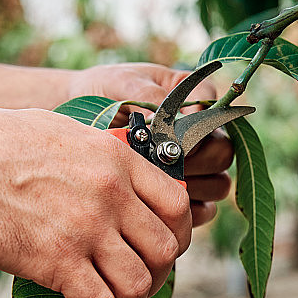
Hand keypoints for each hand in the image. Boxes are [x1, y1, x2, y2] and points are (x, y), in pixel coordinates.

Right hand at [0, 108, 190, 297]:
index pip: (178, 206)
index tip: (163, 252)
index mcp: (120, 161)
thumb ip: (103, 161)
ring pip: (140, 284)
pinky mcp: (59, 261)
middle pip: (167, 251)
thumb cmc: (0, 146)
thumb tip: (121, 188)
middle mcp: (114, 195)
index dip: (178, 236)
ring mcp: (89, 228)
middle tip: (137, 288)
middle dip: (159, 278)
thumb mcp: (68, 135)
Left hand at [66, 63, 233, 225]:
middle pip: (222, 153)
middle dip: (193, 159)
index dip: (199, 124)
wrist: (75, 116)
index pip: (217, 112)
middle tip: (157, 159)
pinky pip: (204, 211)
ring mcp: (197, 168)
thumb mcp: (123, 84)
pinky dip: (186, 212)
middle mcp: (202, 135)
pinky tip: (157, 204)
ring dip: (191, 186)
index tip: (169, 130)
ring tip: (153, 181)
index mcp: (194, 100)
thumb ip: (151, 97)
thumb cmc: (102, 94)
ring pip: (219, 184)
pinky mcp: (184, 197)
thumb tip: (176, 120)